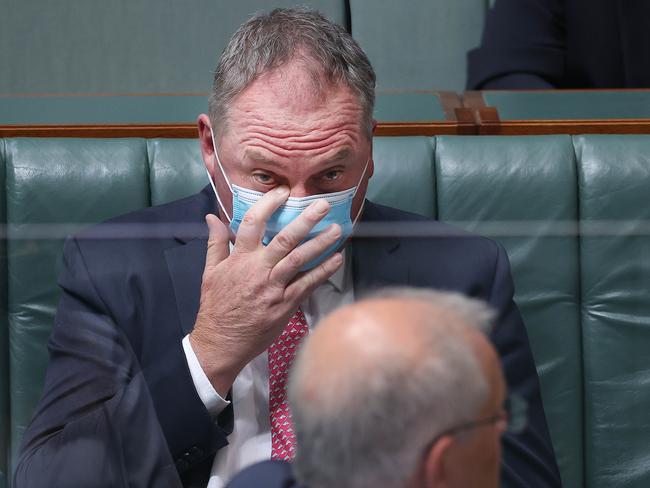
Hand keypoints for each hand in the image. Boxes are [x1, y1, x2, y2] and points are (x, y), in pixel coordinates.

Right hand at [189, 185, 343, 396]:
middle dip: (305, 220)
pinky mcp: (285, 304)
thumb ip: (215, 243)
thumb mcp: (210, 272)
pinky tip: (336, 259)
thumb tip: (213, 217)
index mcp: (239, 258)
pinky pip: (308, 284)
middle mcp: (258, 270)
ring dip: (320, 243)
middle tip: (322, 205)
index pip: (254, 223)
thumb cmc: (215, 306)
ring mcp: (274, 288)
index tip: (283, 192)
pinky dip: (323, 270)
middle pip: (284, 239)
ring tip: (338, 230)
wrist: (221, 342)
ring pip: (300, 259)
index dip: (269, 204)